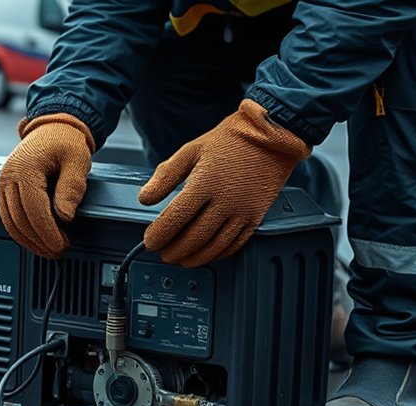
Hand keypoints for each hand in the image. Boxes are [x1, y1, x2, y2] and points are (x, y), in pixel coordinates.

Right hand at [0, 113, 94, 258]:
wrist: (53, 128)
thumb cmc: (65, 140)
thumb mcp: (77, 160)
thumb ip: (71, 188)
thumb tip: (64, 216)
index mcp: (25, 168)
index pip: (34, 210)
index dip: (48, 231)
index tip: (60, 244)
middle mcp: (9, 176)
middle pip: (19, 219)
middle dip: (39, 240)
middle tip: (58, 251)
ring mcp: (4, 183)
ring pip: (11, 222)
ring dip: (29, 240)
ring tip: (48, 249)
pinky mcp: (5, 189)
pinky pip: (9, 216)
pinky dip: (22, 231)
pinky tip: (36, 239)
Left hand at [138, 100, 309, 266]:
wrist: (270, 136)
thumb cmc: (230, 141)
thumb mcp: (191, 150)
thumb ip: (165, 176)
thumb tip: (145, 198)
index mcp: (205, 183)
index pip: (175, 218)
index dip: (159, 235)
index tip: (150, 241)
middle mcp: (225, 201)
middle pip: (194, 238)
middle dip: (174, 250)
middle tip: (163, 253)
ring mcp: (242, 212)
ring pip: (214, 247)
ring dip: (194, 257)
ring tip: (181, 259)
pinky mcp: (255, 217)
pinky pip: (235, 245)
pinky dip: (217, 254)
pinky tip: (206, 254)